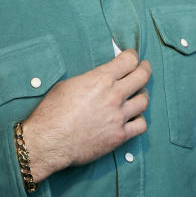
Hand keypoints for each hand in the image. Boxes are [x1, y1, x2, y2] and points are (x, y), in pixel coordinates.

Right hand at [21, 49, 150, 181]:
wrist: (50, 140)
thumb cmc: (53, 112)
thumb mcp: (68, 84)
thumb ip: (89, 80)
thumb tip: (97, 80)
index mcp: (101, 79)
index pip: (129, 60)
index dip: (132, 56)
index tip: (132, 57)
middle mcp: (114, 95)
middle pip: (142, 76)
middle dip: (145, 69)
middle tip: (144, 68)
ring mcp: (119, 116)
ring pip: (144, 101)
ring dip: (142, 95)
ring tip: (139, 94)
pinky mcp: (119, 136)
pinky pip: (141, 125)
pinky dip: (139, 120)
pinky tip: (134, 118)